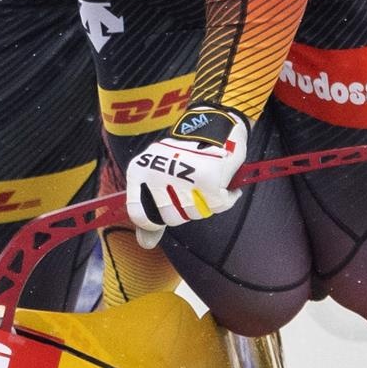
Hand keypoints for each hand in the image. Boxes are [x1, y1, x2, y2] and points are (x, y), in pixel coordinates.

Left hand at [124, 107, 247, 246]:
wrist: (213, 123)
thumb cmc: (184, 155)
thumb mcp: (156, 180)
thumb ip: (150, 214)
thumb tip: (146, 244)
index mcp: (139, 172)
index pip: (139, 216)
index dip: (154, 220)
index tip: (167, 208)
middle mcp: (157, 174)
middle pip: (171, 218)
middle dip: (186, 207)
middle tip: (192, 184)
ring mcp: (182, 178)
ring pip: (195, 214)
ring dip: (206, 201)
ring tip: (207, 179)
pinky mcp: (209, 181)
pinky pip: (221, 204)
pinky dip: (227, 195)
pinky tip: (223, 180)